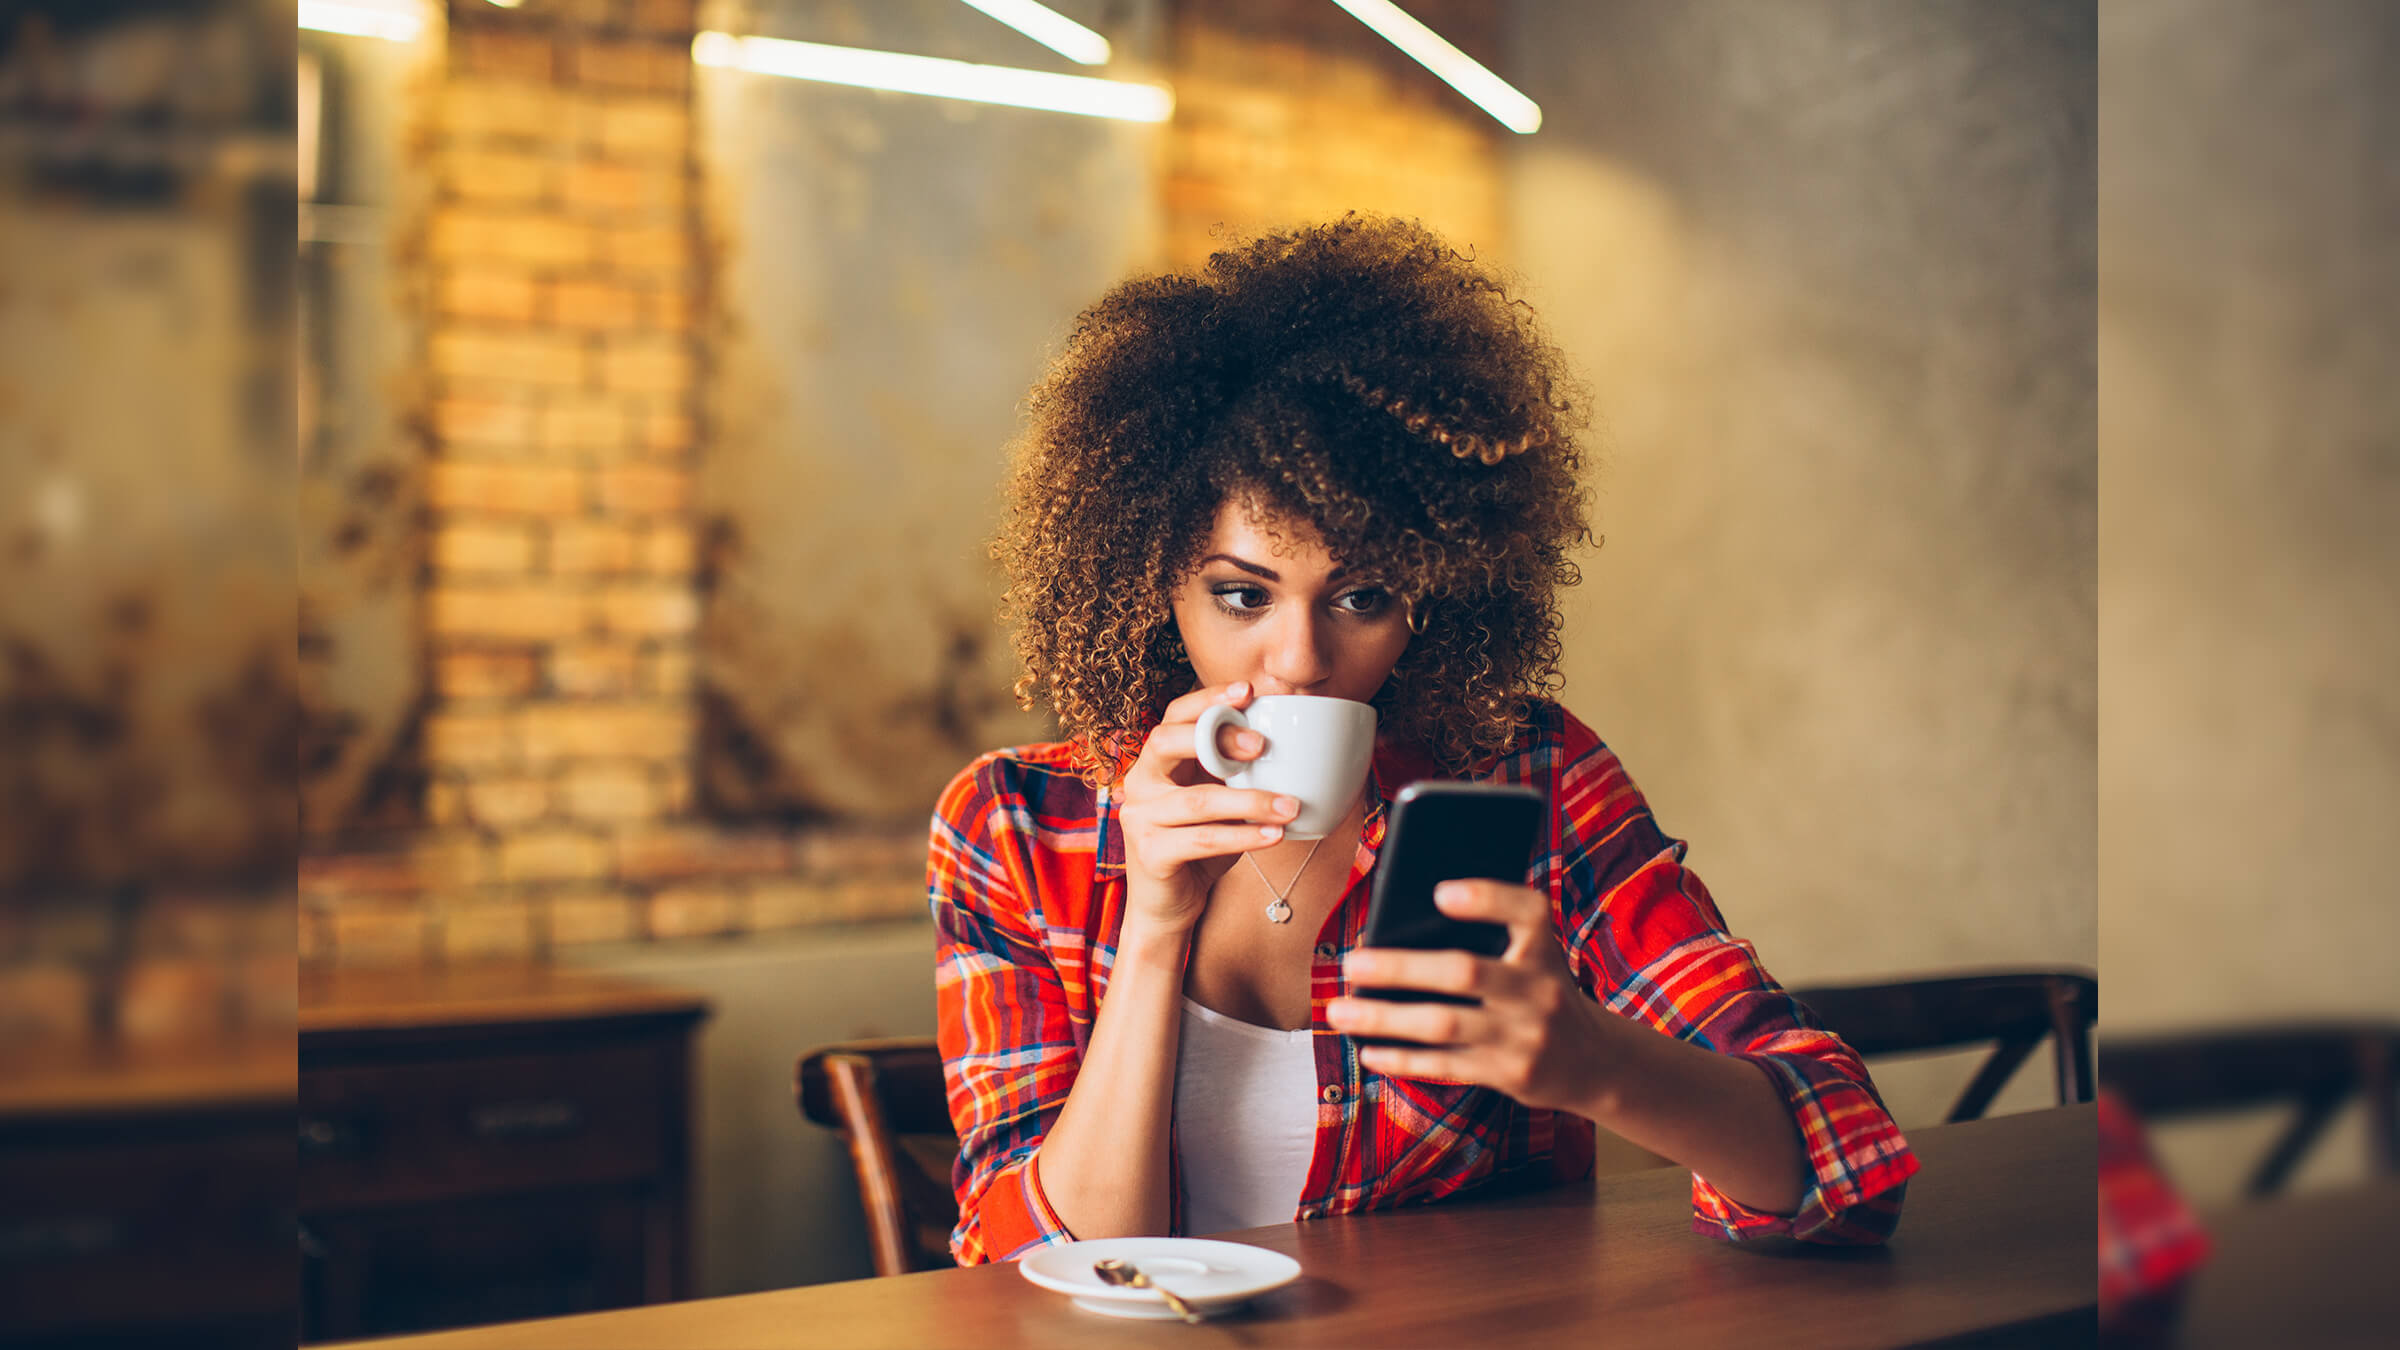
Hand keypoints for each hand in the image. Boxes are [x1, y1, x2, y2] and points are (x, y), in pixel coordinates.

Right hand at [1116, 680, 1302, 932]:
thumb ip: (1235, 774)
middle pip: (1167, 741)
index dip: (1208, 700)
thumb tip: (1292, 744)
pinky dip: (1244, 836)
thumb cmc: (1199, 848)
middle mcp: (1139, 783)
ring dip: (1251, 801)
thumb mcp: (1218, 802)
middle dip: (1218, 736)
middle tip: (1263, 745)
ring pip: (1198, 800)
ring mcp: (1140, 818)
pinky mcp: (1150, 853)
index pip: (1174, 716)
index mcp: (1156, 762)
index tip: (1248, 691)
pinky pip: (1203, 839)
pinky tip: (1274, 835)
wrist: (1168, 907)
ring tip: (1290, 805)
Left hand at [1328, 879, 1627, 1115]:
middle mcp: (1539, 990)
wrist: (1595, 1061)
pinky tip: (1369, 1050)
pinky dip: (1403, 1058)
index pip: (1527, 911)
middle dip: (1402, 968)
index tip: (1440, 893)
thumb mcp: (1535, 955)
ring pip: (1444, 1025)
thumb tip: (1399, 927)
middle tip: (1351, 962)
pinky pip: (1446, 1066)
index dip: (1486, 899)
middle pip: (1465, 972)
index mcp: (1545, 947)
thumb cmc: (1541, 989)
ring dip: (1385, 1018)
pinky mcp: (1510, 1075)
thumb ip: (1491, 935)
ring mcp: (1524, 1036)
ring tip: (1339, 1010)